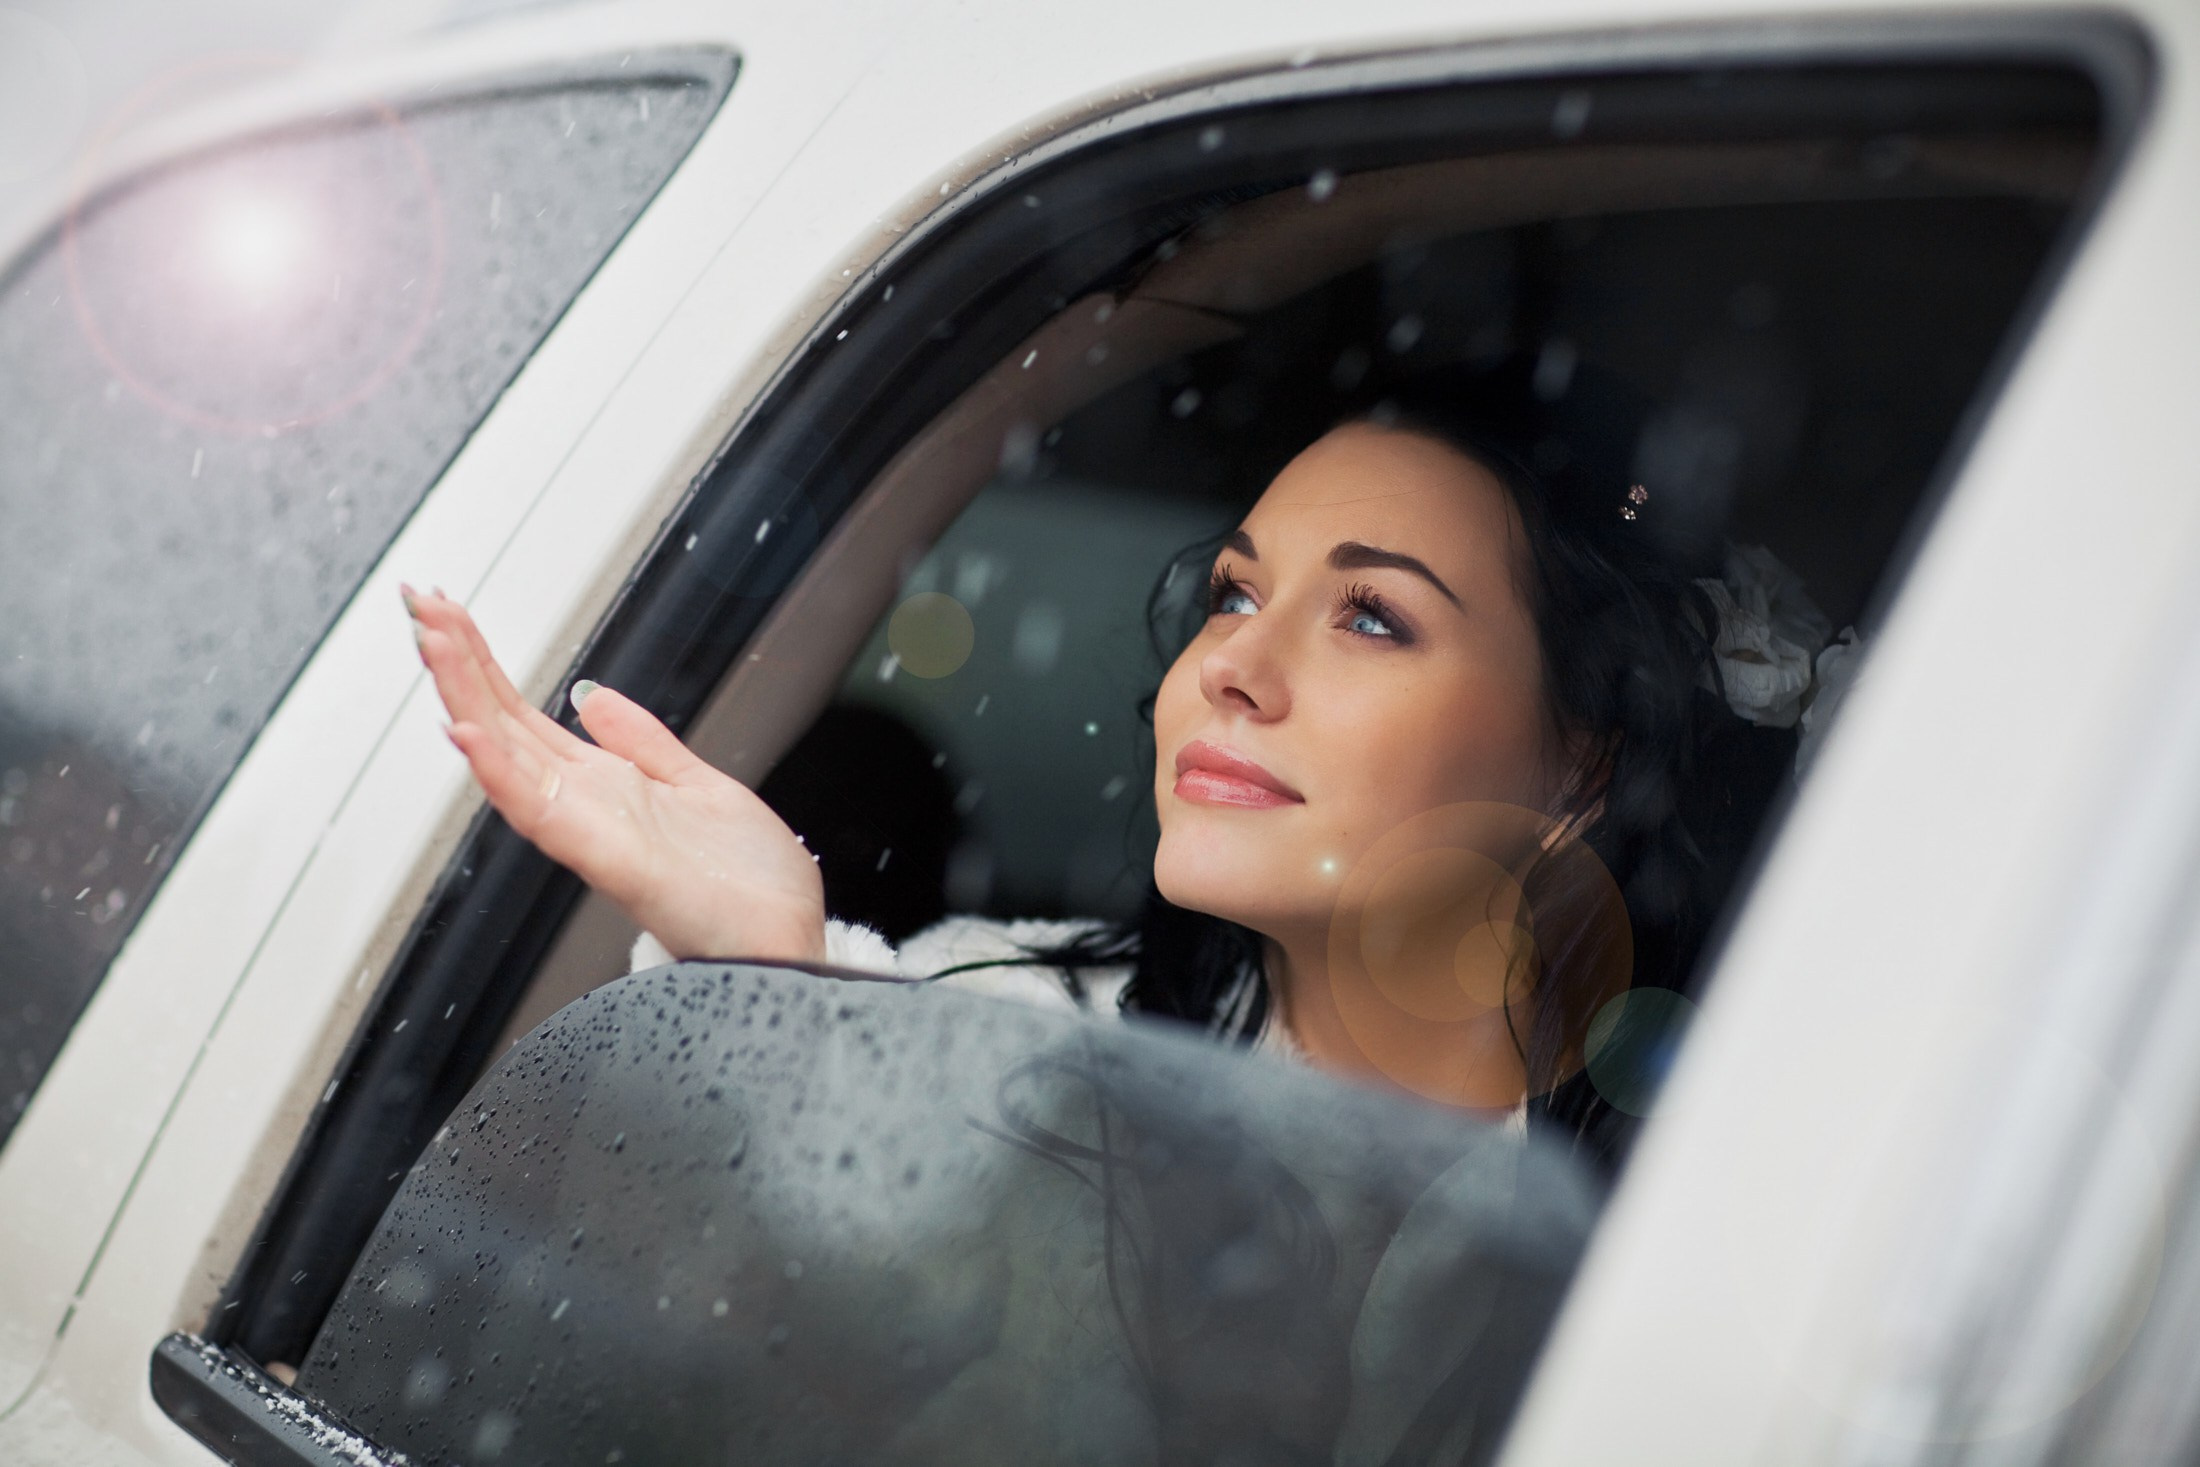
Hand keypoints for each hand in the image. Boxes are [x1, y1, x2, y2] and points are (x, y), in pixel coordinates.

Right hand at [404, 586, 825, 964]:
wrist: (785, 944)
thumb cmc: (748, 887)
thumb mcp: (698, 786)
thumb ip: (643, 742)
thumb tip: (593, 696)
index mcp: (608, 786)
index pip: (525, 715)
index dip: (485, 665)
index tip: (450, 613)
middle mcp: (589, 807)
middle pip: (504, 725)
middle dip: (460, 664)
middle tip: (418, 603)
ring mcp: (591, 832)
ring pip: (508, 757)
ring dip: (465, 698)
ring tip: (430, 642)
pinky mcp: (609, 859)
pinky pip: (542, 812)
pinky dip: (499, 773)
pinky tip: (467, 733)